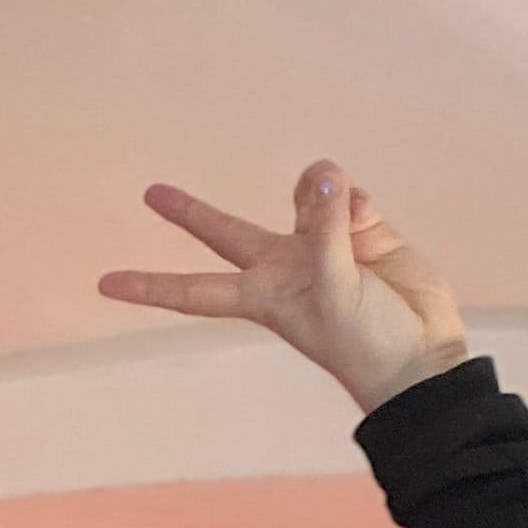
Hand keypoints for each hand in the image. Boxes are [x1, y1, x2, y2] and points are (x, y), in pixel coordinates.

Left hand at [98, 163, 466, 413]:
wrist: (423, 355)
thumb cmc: (366, 341)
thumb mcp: (336, 289)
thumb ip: (325, 228)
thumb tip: (322, 172)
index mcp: (262, 295)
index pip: (193, 289)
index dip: (150, 285)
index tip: (105, 285)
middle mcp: (284, 267)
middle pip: (224, 233)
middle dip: (190, 214)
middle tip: (150, 192)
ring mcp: (322, 247)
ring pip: (303, 196)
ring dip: (318, 189)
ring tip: (342, 202)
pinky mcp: (362, 232)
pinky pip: (347, 196)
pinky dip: (354, 198)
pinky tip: (368, 213)